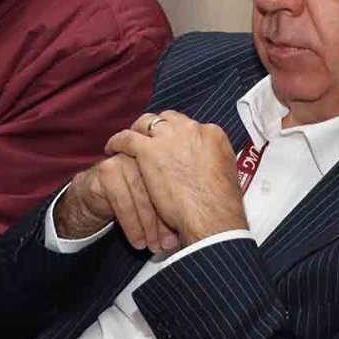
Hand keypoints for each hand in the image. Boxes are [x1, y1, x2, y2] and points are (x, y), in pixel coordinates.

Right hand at [54, 154, 178, 251]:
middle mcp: (145, 152)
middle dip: (165, 221)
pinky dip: (132, 225)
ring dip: (149, 226)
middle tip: (169, 244)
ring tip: (154, 246)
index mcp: (163, 154)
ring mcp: (124, 159)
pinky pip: (123, 201)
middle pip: (161, 188)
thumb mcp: (158, 200)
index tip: (182, 234)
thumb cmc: (134, 197)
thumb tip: (197, 229)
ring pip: (143, 196)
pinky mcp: (107, 170)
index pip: (175, 182)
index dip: (180, 210)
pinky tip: (137, 241)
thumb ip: (175, 204)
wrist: (96, 194)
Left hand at [104, 112, 248, 247]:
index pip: (188, 126)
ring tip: (129, 142)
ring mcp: (169, 138)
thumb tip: (204, 166)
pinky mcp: (149, 150)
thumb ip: (212, 162)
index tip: (170, 144)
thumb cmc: (221, 206)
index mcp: (212, 134)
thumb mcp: (226, 175)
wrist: (211, 217)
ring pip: (146, 123)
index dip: (176, 135)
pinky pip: (127, 138)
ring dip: (138, 131)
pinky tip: (112, 148)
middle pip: (167, 120)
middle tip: (149, 141)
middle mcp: (191, 129)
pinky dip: (118, 141)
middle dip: (157, 129)